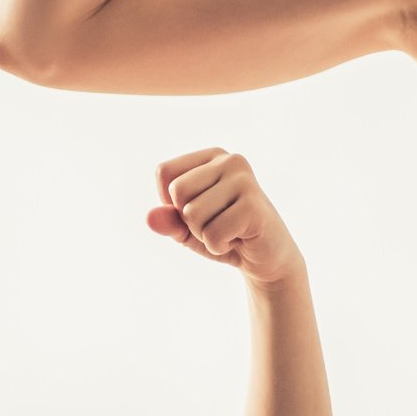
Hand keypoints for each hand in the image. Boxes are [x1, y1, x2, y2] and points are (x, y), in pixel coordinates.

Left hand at [148, 149, 303, 285]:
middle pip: (177, 191)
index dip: (171, 202)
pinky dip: (219, 246)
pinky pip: (212, 233)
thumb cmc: (225, 235)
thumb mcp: (188, 228)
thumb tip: (150, 218)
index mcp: (212, 157)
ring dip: (205, 235)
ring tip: (229, 232)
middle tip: (216, 224)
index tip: (199, 210)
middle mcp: (230, 161)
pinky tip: (239, 240)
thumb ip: (168, 220)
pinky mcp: (254, 206)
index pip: (165, 172)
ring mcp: (245, 181)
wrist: (266, 258)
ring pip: (192, 214)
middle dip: (189, 220)